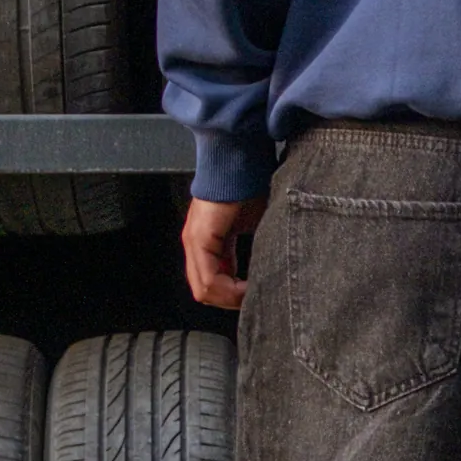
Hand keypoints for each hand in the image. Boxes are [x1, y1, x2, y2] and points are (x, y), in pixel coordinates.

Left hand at [183, 194, 267, 309]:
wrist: (241, 159)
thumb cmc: (251, 185)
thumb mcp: (256, 227)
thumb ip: (253, 252)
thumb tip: (266, 276)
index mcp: (208, 243)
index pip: (214, 283)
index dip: (235, 295)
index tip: (258, 294)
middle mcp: (196, 245)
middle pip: (206, 292)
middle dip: (233, 301)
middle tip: (256, 299)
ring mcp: (194, 242)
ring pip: (204, 290)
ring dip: (231, 297)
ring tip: (254, 293)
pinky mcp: (199, 239)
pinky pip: (208, 279)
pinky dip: (229, 289)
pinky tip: (248, 286)